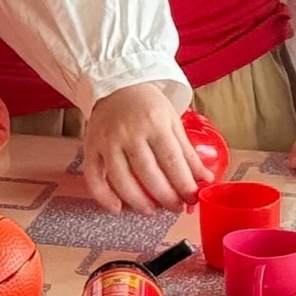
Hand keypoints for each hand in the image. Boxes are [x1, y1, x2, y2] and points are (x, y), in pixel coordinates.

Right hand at [81, 82, 203, 213]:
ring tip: (152, 210)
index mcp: (154, 123)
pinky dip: (104, 197)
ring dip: (138, 202)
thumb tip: (204, 180)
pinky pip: (94, 177)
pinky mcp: (91, 147)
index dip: (183, 184)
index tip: (192, 199)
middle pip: (148, 174)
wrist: (116, 85)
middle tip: (176, 208)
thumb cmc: (148, 105)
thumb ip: (187, 152)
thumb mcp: (172, 121)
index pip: (172, 161)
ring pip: (122, 180)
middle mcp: (129, 132)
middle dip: (165, 197)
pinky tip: (117, 208)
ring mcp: (107, 141)